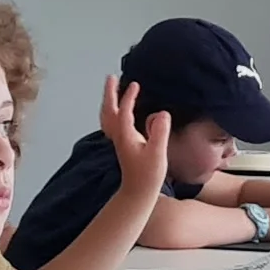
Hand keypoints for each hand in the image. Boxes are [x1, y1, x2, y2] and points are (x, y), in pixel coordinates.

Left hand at [102, 80, 170, 195]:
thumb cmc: (148, 175)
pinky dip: (111, 112)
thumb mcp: (157, 153)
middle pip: (109, 111)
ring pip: (108, 117)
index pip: (124, 111)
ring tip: (112, 89)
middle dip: (110, 94)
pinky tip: (116, 111)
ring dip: (109, 101)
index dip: (129, 97)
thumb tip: (162, 113)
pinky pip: (111, 123)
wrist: (138, 192)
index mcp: (126, 136)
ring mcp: (118, 141)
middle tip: (112, 77)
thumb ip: (159, 132)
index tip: (135, 84)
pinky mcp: (122, 145)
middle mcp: (119, 137)